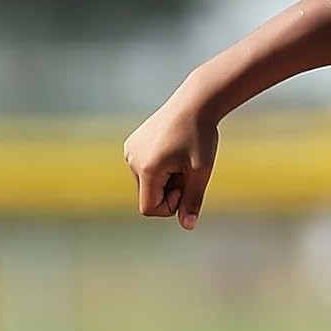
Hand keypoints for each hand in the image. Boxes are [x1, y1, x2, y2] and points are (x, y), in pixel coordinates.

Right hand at [123, 88, 219, 224]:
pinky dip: (160, 168)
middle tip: (187, 171)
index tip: (186, 187)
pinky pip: (145, 169)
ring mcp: (130, 150)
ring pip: (147, 184)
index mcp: (147, 169)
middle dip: (169, 192)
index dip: (170, 207)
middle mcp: (133, 160)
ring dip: (166, 180)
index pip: (149, 209)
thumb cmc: (200, 137)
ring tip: (181, 160)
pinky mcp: (132, 144)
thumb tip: (188, 226)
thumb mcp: (200, 173)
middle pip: (148, 197)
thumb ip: (192, 200)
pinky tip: (173, 151)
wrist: (195, 103)